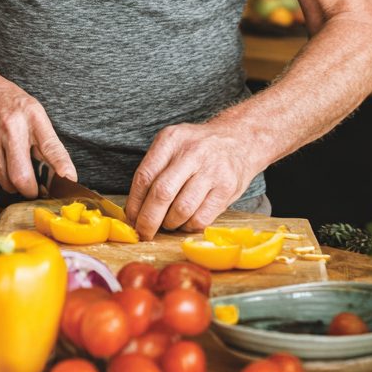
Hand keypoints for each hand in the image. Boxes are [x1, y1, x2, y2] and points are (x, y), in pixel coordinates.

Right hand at [0, 66, 76, 197]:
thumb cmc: (6, 102)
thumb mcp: (32, 111)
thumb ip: (46, 141)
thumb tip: (62, 173)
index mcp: (31, 116)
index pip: (50, 146)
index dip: (61, 165)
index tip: (69, 179)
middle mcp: (9, 127)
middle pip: (21, 177)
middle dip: (30, 190)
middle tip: (33, 188)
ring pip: (4, 182)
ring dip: (12, 185)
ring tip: (12, 169)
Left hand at [124, 119, 258, 240]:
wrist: (239, 139)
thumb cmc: (199, 147)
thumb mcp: (174, 144)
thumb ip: (154, 169)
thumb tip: (135, 210)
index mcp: (171, 139)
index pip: (144, 176)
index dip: (134, 203)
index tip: (131, 219)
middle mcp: (191, 153)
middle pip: (162, 194)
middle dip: (148, 220)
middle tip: (144, 232)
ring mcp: (211, 170)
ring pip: (182, 210)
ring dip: (170, 224)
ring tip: (169, 223)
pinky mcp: (227, 187)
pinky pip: (201, 218)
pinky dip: (189, 227)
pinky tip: (186, 222)